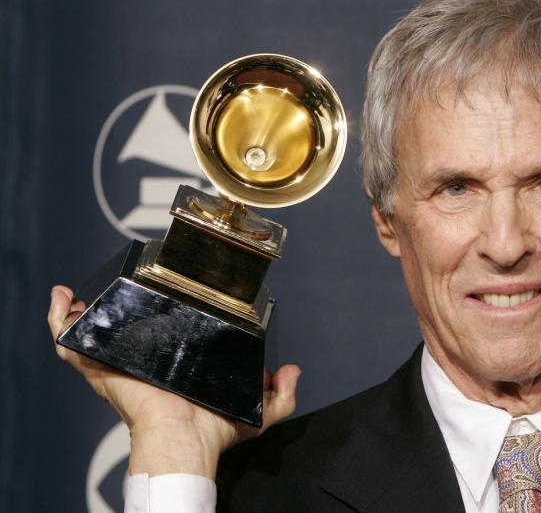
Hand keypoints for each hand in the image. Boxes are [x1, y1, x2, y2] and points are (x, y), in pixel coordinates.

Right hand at [47, 284, 299, 477]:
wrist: (186, 441)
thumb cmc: (213, 434)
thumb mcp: (256, 414)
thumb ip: (280, 396)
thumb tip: (292, 371)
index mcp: (170, 370)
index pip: (156, 342)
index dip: (154, 321)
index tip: (160, 295)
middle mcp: (141, 365)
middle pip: (120, 333)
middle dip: (113, 311)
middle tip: (116, 288)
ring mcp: (118, 365)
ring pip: (91, 334)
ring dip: (81, 311)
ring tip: (79, 292)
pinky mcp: (101, 368)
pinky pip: (71, 344)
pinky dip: (60, 320)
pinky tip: (64, 299)